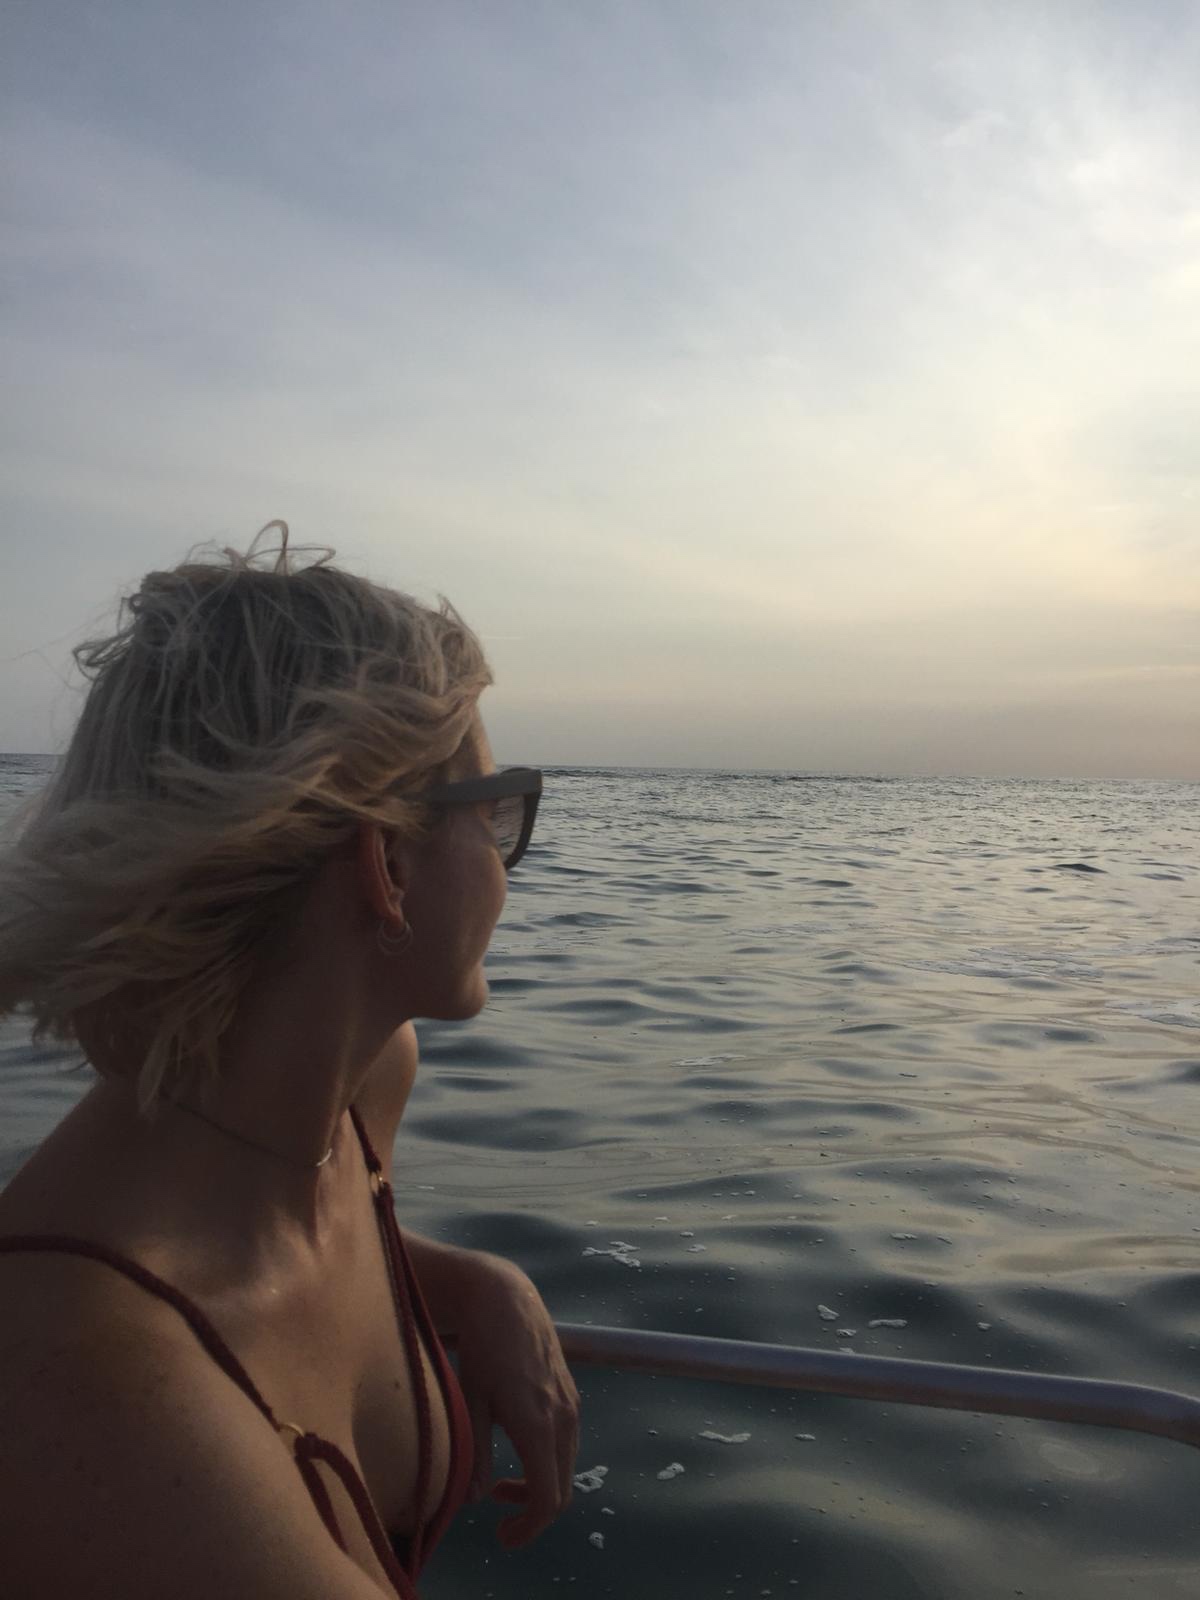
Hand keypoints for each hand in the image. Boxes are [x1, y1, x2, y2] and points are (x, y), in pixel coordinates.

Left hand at [452, 1256, 580, 1548]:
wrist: (505, 1299)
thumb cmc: (481, 1347)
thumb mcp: (471, 1402)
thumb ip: (477, 1455)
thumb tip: (475, 1499)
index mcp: (538, 1425)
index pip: (548, 1498)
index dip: (529, 1527)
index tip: (503, 1535)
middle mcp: (564, 1418)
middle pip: (562, 1489)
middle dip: (532, 1511)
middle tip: (498, 1515)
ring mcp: (571, 1405)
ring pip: (566, 1466)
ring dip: (539, 1485)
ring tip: (498, 1485)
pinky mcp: (571, 1394)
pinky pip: (566, 1443)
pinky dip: (547, 1461)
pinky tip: (516, 1449)